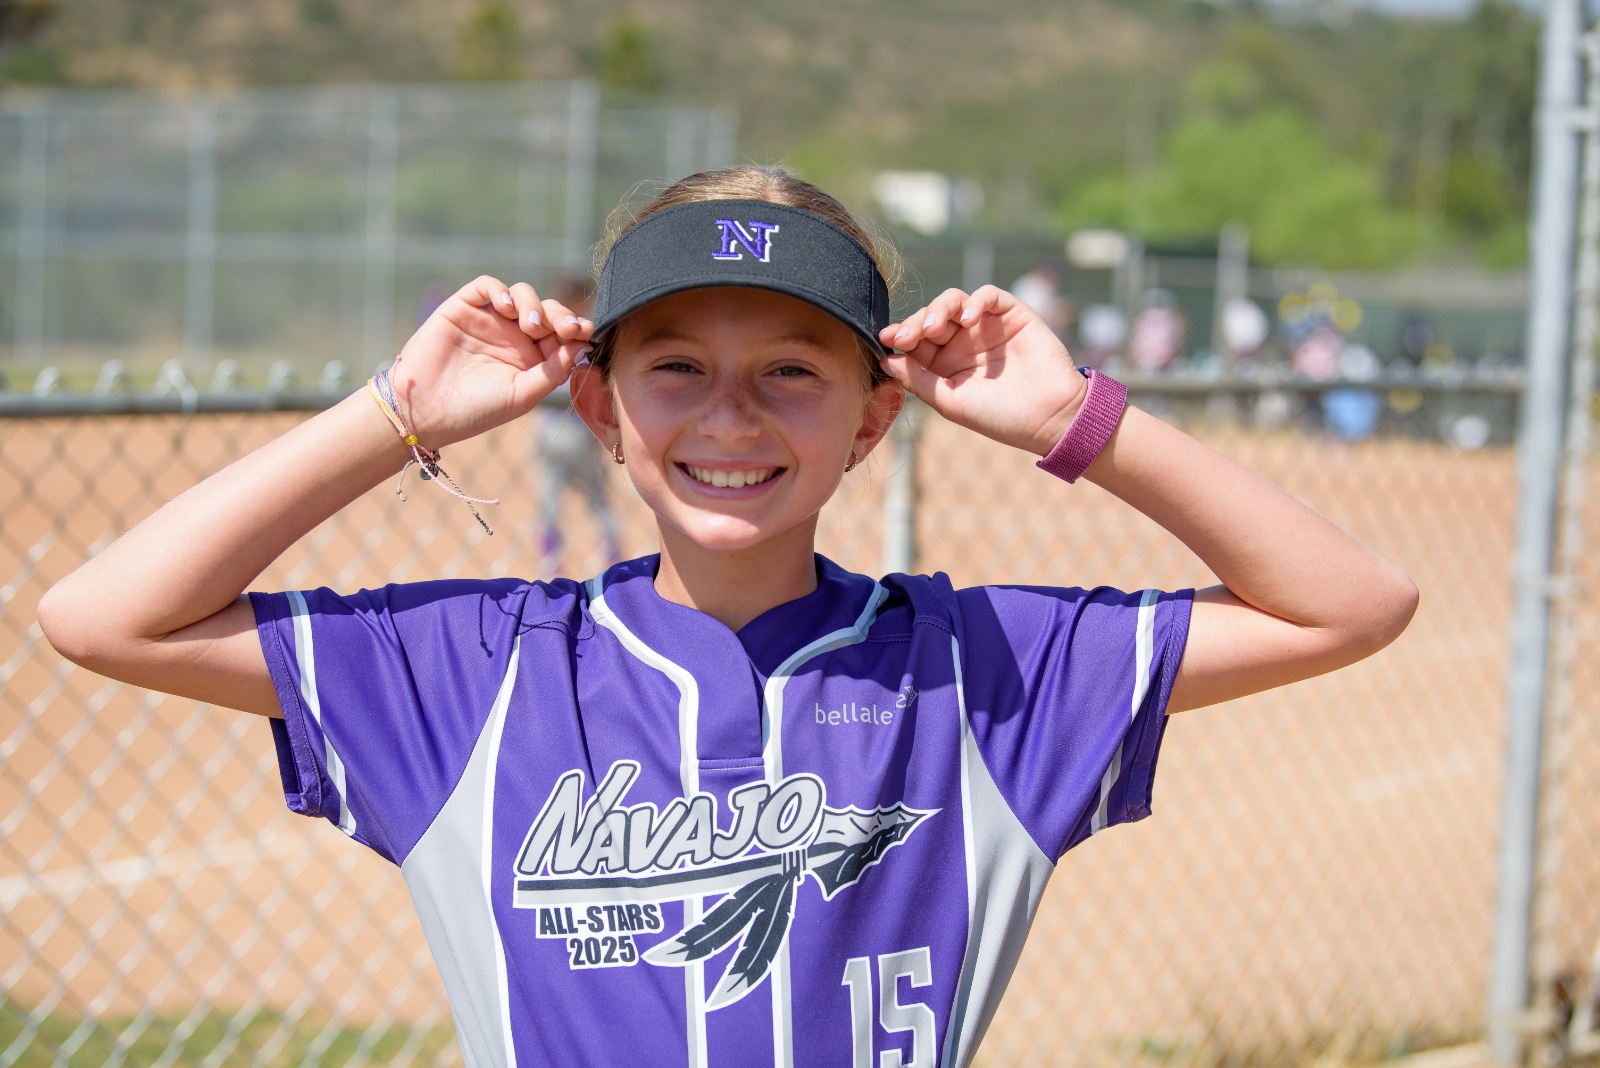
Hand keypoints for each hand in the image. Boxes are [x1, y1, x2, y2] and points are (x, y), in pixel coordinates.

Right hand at [389, 276, 593, 447]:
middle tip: (565, 328)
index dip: (576, 329)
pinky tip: (506, 306)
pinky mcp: (464, 308)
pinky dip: (500, 290)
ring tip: (530, 325)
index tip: (585, 332)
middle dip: (560, 315)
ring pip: (521, 294)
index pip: (561, 334)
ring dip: (532, 303)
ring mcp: (490, 320)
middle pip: (546, 310)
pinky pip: (486, 286)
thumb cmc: (476, 410)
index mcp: (533, 358)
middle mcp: (513, 336)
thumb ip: (552, 371)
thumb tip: (583, 345)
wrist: (426, 411)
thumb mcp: (522, 395)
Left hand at [878, 286, 1086, 455]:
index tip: (886, 338)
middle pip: (931, 318)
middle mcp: (963, 342)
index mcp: (945, 364)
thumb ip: (918, 380)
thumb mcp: (950, 401)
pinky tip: (967, 320)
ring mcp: (987, 326)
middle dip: (915, 322)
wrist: (1049, 417)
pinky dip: (975, 302)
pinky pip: (988, 295)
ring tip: (933, 326)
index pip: (915, 341)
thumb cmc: (999, 416)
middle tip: (906, 334)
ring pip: (954, 302)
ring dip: (938, 308)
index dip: (900, 335)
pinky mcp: (1012, 314)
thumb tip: (886, 359)